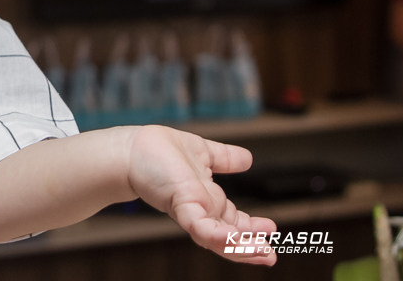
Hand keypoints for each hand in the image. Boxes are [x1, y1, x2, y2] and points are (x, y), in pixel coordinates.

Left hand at [124, 125, 276, 265]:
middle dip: (251, 247)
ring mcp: (190, 211)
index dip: (252, 229)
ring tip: (263, 252)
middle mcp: (200, 209)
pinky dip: (220, 236)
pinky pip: (202, 227)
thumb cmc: (157, 152)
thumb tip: (248, 158)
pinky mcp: (180, 206)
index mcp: (207, 199)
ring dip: (242, 248)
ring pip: (218, 238)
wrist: (131, 149)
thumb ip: (224, 158)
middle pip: (229, 236)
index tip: (272, 231)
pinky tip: (236, 239)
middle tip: (271, 255)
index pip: (234, 221)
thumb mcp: (202, 153)